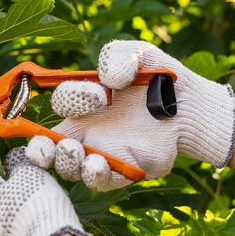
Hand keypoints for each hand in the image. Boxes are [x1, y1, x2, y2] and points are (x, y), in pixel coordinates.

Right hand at [26, 40, 234, 190]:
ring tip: (76, 153)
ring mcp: (104, 154)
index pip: (61, 105)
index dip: (70, 99)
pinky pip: (102, 181)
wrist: (193, 105)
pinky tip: (97, 165)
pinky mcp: (125, 170)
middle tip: (49, 145)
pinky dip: (95, 176)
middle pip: (50, 147)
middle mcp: (88, 131)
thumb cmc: (161, 78)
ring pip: (71, 168)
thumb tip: (109, 79)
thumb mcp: (139, 54)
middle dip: (41, 149)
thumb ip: (118, 56)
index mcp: (85, 103)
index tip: (99, 94)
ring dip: (67, 163)